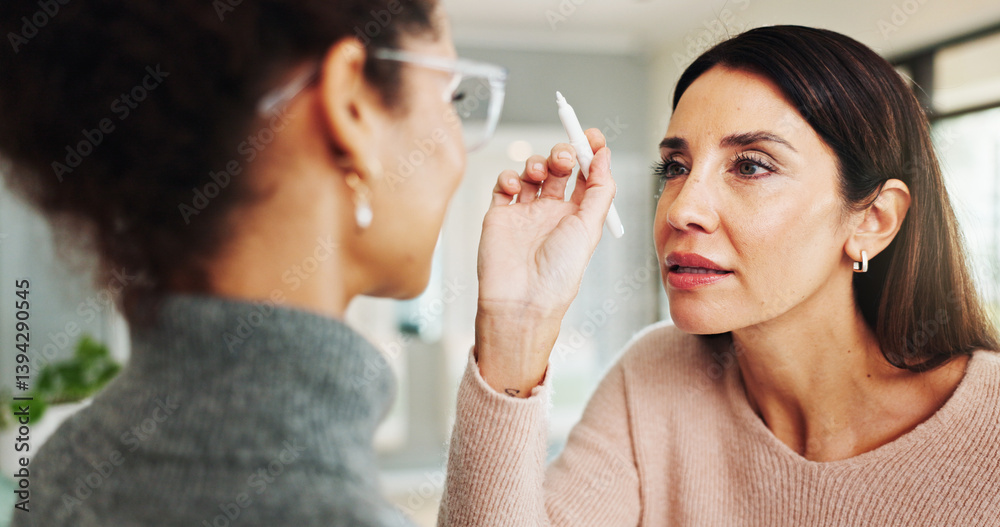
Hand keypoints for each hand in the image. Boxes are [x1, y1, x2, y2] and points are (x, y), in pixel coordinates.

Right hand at [475, 129, 614, 396]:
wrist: (520, 299)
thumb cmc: (558, 273)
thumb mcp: (589, 227)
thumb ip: (599, 188)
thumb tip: (604, 154)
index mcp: (578, 216)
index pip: (587, 175)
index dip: (590, 153)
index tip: (591, 135)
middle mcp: (552, 212)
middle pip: (559, 168)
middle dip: (563, 153)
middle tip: (565, 156)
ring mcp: (524, 212)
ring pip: (531, 172)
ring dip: (537, 162)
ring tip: (540, 172)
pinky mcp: (499, 214)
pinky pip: (503, 184)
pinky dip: (509, 177)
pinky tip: (515, 186)